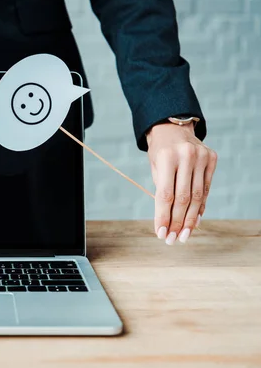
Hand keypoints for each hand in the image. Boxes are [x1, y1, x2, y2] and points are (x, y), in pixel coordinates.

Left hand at [146, 122, 216, 244]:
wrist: (172, 128)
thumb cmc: (159, 152)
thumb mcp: (155, 168)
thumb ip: (163, 191)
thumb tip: (169, 221)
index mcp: (167, 157)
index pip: (165, 195)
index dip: (163, 217)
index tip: (160, 234)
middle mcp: (186, 156)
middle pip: (183, 198)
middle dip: (177, 222)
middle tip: (173, 240)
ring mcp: (202, 157)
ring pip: (197, 196)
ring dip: (190, 219)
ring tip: (183, 235)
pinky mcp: (212, 159)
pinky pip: (206, 188)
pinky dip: (200, 206)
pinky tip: (195, 221)